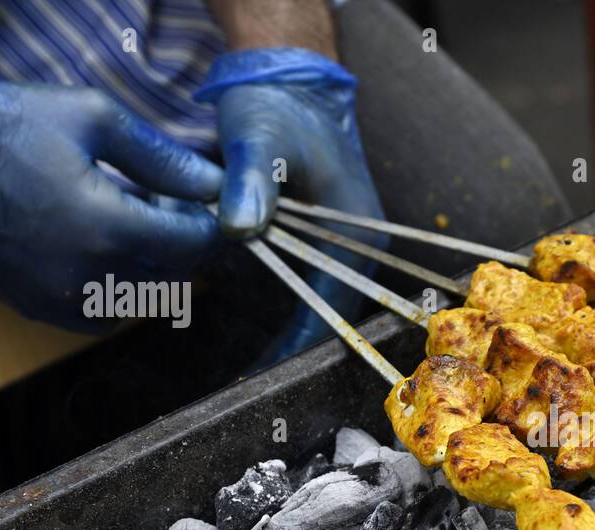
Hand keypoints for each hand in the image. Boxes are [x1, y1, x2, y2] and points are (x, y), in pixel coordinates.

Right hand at [0, 74, 222, 330]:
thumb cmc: (10, 128)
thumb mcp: (95, 120)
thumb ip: (163, 159)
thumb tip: (216, 184)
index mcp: (110, 227)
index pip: (193, 245)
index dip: (208, 224)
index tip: (205, 205)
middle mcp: (91, 274)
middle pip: (173, 276)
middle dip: (180, 244)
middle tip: (165, 206)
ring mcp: (62, 297)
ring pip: (141, 300)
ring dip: (150, 268)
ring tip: (129, 225)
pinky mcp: (39, 307)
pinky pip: (102, 318)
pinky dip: (116, 293)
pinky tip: (102, 254)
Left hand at [195, 47, 386, 360]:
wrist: (289, 80)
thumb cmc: (278, 108)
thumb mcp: (258, 136)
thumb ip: (250, 180)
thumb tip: (237, 228)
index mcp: (357, 230)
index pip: (336, 306)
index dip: (304, 345)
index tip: (271, 376)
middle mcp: (357, 245)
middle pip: (334, 315)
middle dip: (299, 351)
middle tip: (257, 385)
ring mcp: (341, 244)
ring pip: (322, 306)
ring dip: (294, 337)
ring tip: (257, 371)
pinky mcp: (320, 241)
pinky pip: (309, 288)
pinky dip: (287, 313)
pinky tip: (261, 336)